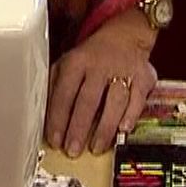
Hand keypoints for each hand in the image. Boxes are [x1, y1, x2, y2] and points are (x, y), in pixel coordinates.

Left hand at [46, 10, 157, 156]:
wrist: (124, 36)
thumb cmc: (90, 58)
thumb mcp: (66, 64)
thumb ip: (55, 87)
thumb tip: (42, 117)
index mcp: (76, 62)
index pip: (64, 94)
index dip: (58, 119)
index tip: (55, 140)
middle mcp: (100, 66)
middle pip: (88, 100)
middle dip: (79, 128)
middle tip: (72, 150)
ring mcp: (123, 71)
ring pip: (114, 101)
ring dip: (104, 127)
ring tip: (96, 147)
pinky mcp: (144, 77)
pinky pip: (137, 100)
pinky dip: (131, 116)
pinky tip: (123, 130)